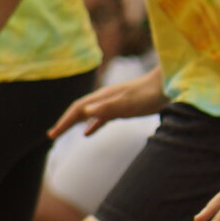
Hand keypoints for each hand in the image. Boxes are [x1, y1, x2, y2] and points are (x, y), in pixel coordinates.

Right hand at [47, 70, 168, 137]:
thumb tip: (87, 112)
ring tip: (63, 132)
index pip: (77, 110)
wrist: (168, 85)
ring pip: (88, 114)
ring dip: (75, 123)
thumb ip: (109, 107)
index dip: (64, 122)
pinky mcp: (123, 108)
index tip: (52, 135)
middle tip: (51, 135)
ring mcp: (113, 102)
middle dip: (65, 122)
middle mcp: (105, 98)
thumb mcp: (129, 104)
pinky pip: (100, 118)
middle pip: (79, 110)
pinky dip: (91, 125)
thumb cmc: (149, 94)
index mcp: (103, 97)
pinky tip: (87, 133)